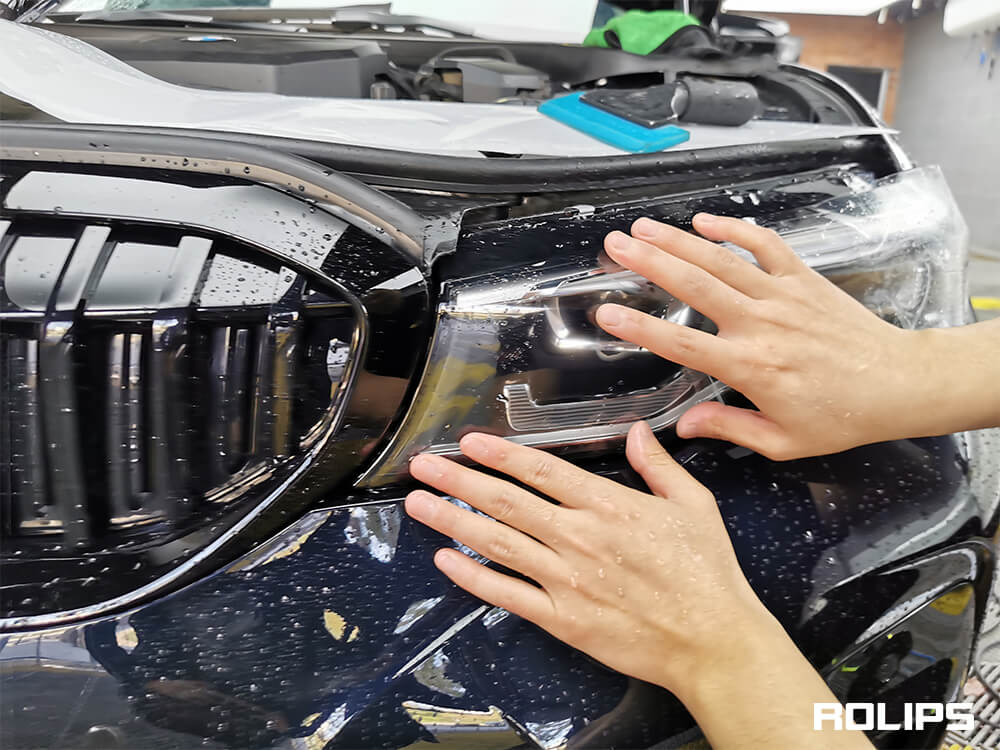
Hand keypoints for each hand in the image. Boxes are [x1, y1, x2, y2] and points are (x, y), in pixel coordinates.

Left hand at [405, 424, 873, 748]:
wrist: (713, 641)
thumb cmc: (707, 573)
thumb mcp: (694, 505)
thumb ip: (658, 466)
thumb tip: (635, 432)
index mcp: (608, 506)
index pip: (541, 471)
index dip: (500, 454)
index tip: (468, 442)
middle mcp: (578, 538)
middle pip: (506, 502)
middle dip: (458, 480)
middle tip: (423, 465)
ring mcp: (565, 580)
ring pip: (496, 543)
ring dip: (452, 520)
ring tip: (418, 503)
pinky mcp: (561, 619)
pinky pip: (507, 594)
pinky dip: (472, 577)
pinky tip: (446, 561)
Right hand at [594, 214, 940, 459]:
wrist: (898, 383)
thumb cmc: (842, 417)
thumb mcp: (782, 441)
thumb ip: (729, 427)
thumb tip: (686, 426)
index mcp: (751, 367)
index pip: (682, 344)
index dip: (640, 328)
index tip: (608, 315)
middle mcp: (762, 324)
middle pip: (694, 286)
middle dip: (649, 262)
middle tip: (615, 246)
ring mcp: (783, 296)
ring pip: (721, 261)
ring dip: (679, 240)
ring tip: (643, 226)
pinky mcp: (804, 279)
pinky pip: (765, 246)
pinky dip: (735, 230)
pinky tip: (706, 220)